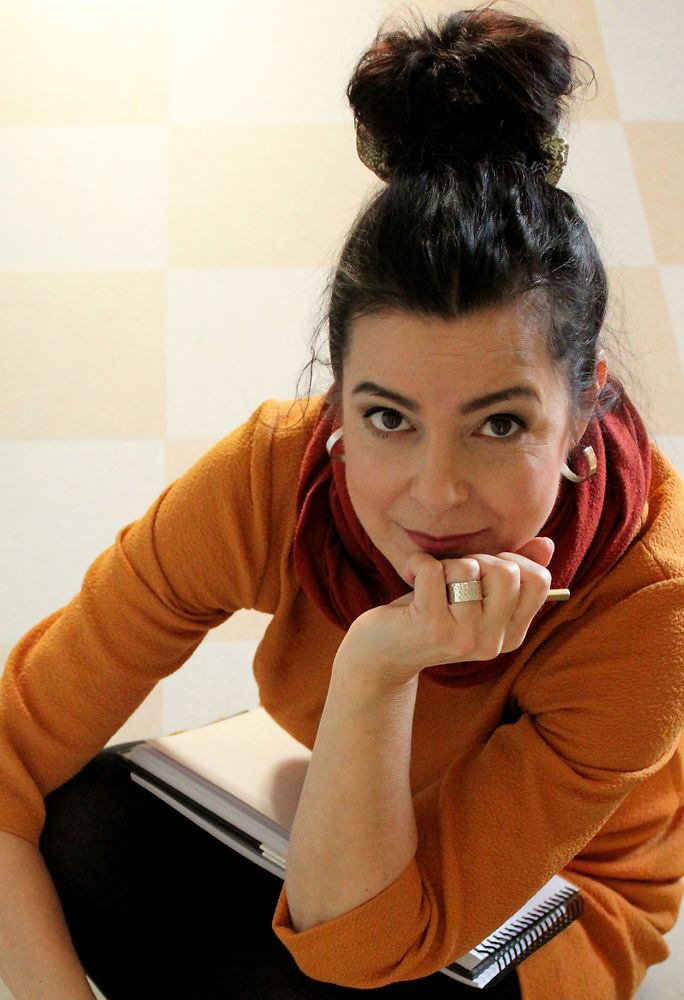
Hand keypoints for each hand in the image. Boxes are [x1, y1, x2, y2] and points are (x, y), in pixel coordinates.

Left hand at [334, 537, 553, 687]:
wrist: (381, 653)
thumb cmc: (430, 613)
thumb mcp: (474, 592)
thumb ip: (513, 571)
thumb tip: (547, 543)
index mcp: (512, 635)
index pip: (538, 580)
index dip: (509, 561)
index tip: (482, 572)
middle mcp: (493, 642)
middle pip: (507, 571)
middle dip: (476, 560)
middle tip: (453, 578)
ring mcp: (464, 638)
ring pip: (468, 568)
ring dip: (444, 565)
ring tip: (430, 586)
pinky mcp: (432, 627)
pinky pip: (433, 570)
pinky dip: (417, 563)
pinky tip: (410, 577)